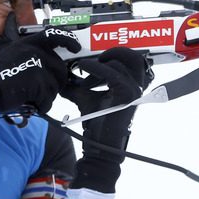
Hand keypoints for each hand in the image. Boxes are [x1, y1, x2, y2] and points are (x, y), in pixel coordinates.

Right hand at [0, 17, 80, 126]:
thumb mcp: (7, 45)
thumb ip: (12, 31)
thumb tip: (11, 16)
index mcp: (33, 42)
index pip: (57, 36)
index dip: (69, 41)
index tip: (74, 49)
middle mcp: (39, 53)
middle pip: (60, 69)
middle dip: (53, 81)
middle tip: (39, 87)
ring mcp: (41, 69)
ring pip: (56, 86)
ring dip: (46, 94)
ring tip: (32, 94)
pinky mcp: (40, 85)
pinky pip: (49, 99)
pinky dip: (41, 105)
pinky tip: (31, 102)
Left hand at [62, 47, 152, 191]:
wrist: (100, 145)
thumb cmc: (96, 123)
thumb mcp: (85, 98)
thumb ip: (76, 85)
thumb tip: (62, 73)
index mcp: (130, 86)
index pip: (131, 59)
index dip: (113, 53)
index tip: (93, 60)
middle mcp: (136, 87)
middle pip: (131, 56)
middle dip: (113, 52)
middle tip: (95, 59)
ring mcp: (133, 90)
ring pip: (117, 64)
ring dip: (98, 66)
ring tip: (85, 74)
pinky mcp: (126, 95)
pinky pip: (110, 73)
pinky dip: (94, 68)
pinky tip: (82, 71)